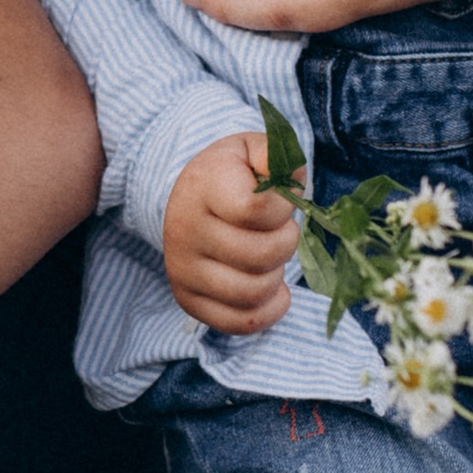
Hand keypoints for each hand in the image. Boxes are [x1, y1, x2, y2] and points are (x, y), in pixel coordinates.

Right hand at [164, 131, 299, 333]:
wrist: (187, 199)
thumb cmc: (230, 175)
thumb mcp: (250, 150)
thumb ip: (276, 154)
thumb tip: (290, 179)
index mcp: (203, 187)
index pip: (256, 210)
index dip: (282, 207)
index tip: (279, 200)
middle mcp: (184, 230)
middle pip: (260, 255)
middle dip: (285, 242)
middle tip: (279, 231)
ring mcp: (183, 270)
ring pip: (252, 292)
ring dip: (276, 276)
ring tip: (270, 257)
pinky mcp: (188, 300)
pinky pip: (239, 322)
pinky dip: (268, 310)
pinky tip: (272, 288)